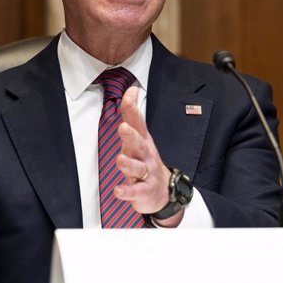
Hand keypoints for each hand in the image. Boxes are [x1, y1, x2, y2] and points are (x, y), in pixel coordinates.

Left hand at [114, 86, 183, 226]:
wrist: (164, 192)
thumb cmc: (147, 161)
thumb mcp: (140, 137)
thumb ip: (132, 116)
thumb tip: (131, 90)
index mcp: (143, 141)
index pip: (138, 121)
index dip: (133, 107)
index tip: (131, 92)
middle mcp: (145, 155)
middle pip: (139, 144)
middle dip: (131, 136)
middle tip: (123, 128)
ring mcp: (147, 173)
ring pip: (137, 168)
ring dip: (128, 164)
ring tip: (120, 160)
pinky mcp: (144, 191)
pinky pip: (136, 191)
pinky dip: (127, 191)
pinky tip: (118, 190)